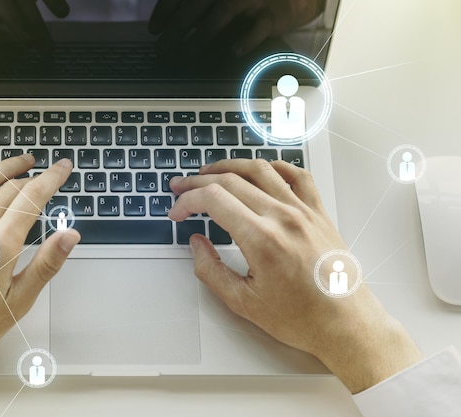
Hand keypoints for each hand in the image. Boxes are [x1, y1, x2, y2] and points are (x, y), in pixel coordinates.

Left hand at [0, 154, 79, 392]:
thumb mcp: (20, 299)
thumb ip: (46, 263)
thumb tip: (70, 236)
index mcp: (1, 243)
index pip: (33, 197)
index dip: (52, 177)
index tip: (63, 167)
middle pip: (11, 187)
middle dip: (34, 175)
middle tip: (47, 171)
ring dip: (4, 167)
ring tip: (20, 162)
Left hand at [149, 0, 325, 56]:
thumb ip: (200, 4)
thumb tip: (170, 24)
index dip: (165, 9)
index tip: (154, 28)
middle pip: (198, 1)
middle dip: (176, 27)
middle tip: (163, 48)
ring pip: (223, 12)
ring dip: (201, 36)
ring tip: (186, 54)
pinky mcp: (274, 14)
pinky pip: (257, 28)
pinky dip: (244, 40)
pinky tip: (231, 52)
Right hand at [168, 159, 421, 392]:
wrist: (346, 325)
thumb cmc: (302, 319)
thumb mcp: (244, 303)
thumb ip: (211, 271)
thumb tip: (195, 244)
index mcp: (262, 239)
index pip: (214, 200)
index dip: (188, 201)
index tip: (178, 212)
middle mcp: (283, 217)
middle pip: (231, 180)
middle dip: (199, 181)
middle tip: (182, 188)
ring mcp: (304, 212)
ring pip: (261, 170)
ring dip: (230, 166)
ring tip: (212, 172)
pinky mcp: (319, 213)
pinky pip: (297, 176)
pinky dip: (274, 167)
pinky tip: (261, 171)